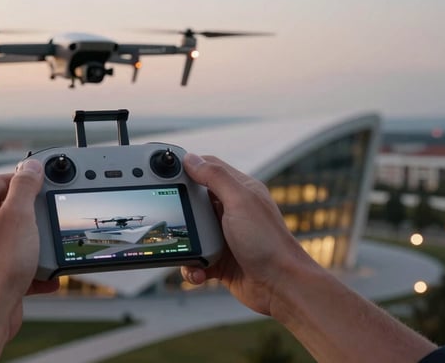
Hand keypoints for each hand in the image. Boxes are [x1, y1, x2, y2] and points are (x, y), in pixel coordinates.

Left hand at [0, 159, 58, 340]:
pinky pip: (16, 267)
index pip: (1, 181)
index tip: (44, 181)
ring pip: (14, 241)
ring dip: (35, 245)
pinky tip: (48, 276)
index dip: (24, 178)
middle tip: (49, 217)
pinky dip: (34, 270)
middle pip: (9, 211)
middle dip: (33, 216)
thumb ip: (25, 186)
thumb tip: (30, 165)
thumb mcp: (19, 215)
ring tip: (47, 250)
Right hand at [180, 153, 316, 316]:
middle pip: (193, 200)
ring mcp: (224, 235)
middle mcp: (231, 210)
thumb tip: (191, 158)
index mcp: (239, 190)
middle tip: (167, 215)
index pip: (208, 168)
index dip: (186, 167)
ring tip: (186, 250)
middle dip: (179, 209)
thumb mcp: (240, 201)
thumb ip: (215, 177)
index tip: (163, 170)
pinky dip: (192, 266)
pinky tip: (198, 271)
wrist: (281, 287)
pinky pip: (195, 258)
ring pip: (191, 231)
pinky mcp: (219, 259)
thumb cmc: (267, 242)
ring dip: (185, 243)